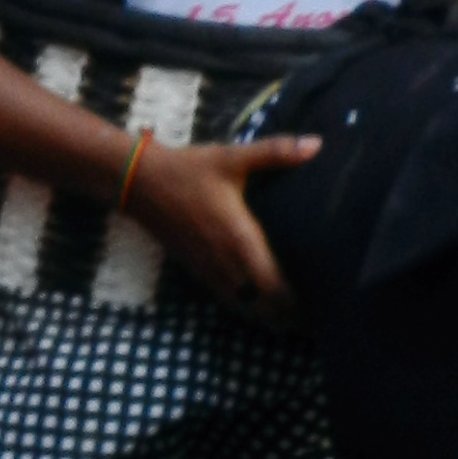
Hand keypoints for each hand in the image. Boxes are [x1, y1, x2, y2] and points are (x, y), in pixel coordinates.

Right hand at [123, 134, 321, 306]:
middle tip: (313, 311)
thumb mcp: (231, 158)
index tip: (321, 302)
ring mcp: (207, 268)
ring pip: (244, 307)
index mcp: (240, 239)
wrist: (137, 180)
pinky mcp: (194, 268)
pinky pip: (225, 297)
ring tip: (290, 313)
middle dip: (288, 314)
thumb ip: (275, 153)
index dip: (298, 303)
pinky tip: (256, 298)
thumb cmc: (187, 170)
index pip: (275, 288)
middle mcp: (225, 261)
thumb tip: (317, 144)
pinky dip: (245, 304)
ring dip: (267, 313)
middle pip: (263, 306)